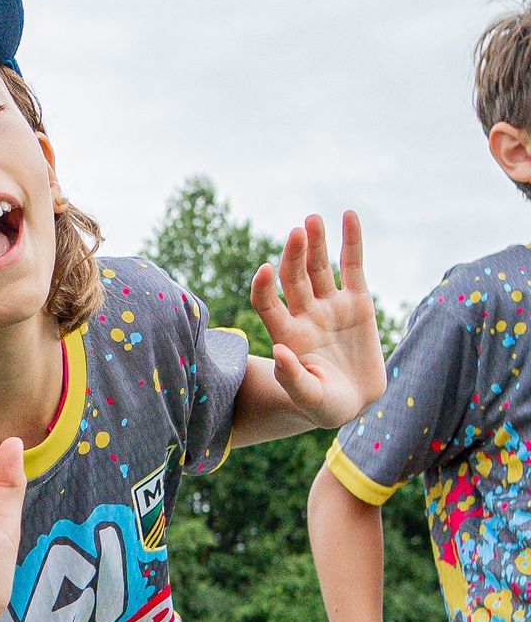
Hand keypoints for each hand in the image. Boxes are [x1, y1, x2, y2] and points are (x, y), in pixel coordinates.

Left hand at [251, 212, 383, 427]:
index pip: (267, 304)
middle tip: (297, 232)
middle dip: (294, 255)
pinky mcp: (358, 301)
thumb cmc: (325, 406)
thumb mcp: (309, 398)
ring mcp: (330, 305)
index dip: (263, 288)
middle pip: (293, 278)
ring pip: (319, 267)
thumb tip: (280, 352)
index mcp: (287, 335)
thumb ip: (292, 378)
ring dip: (315, 243)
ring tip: (312, 220)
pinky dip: (352, 241)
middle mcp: (304, 315)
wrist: (355, 402)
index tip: (264, 270)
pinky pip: (353, 265)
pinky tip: (349, 215)